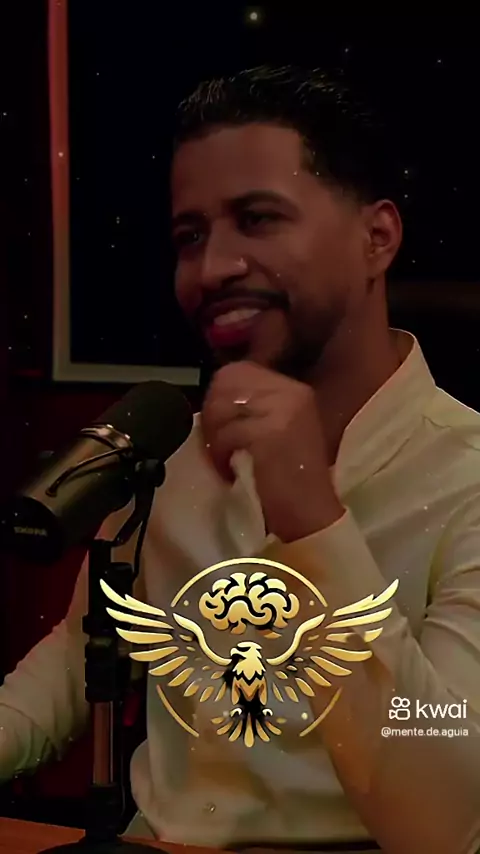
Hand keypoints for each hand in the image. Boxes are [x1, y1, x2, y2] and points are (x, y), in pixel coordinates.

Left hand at [201, 362, 344, 542]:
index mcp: (292, 389)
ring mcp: (283, 410)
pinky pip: (227, 432)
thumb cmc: (286, 481)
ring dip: (215, 437)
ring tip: (225, 461)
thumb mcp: (274, 431)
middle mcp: (291, 392)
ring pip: (222, 406)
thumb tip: (212, 397)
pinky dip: (220, 455)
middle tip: (219, 447)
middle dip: (213, 415)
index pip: (238, 371)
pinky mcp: (271, 432)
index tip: (220, 430)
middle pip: (226, 382)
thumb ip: (251, 408)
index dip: (219, 398)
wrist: (309, 517)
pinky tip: (230, 472)